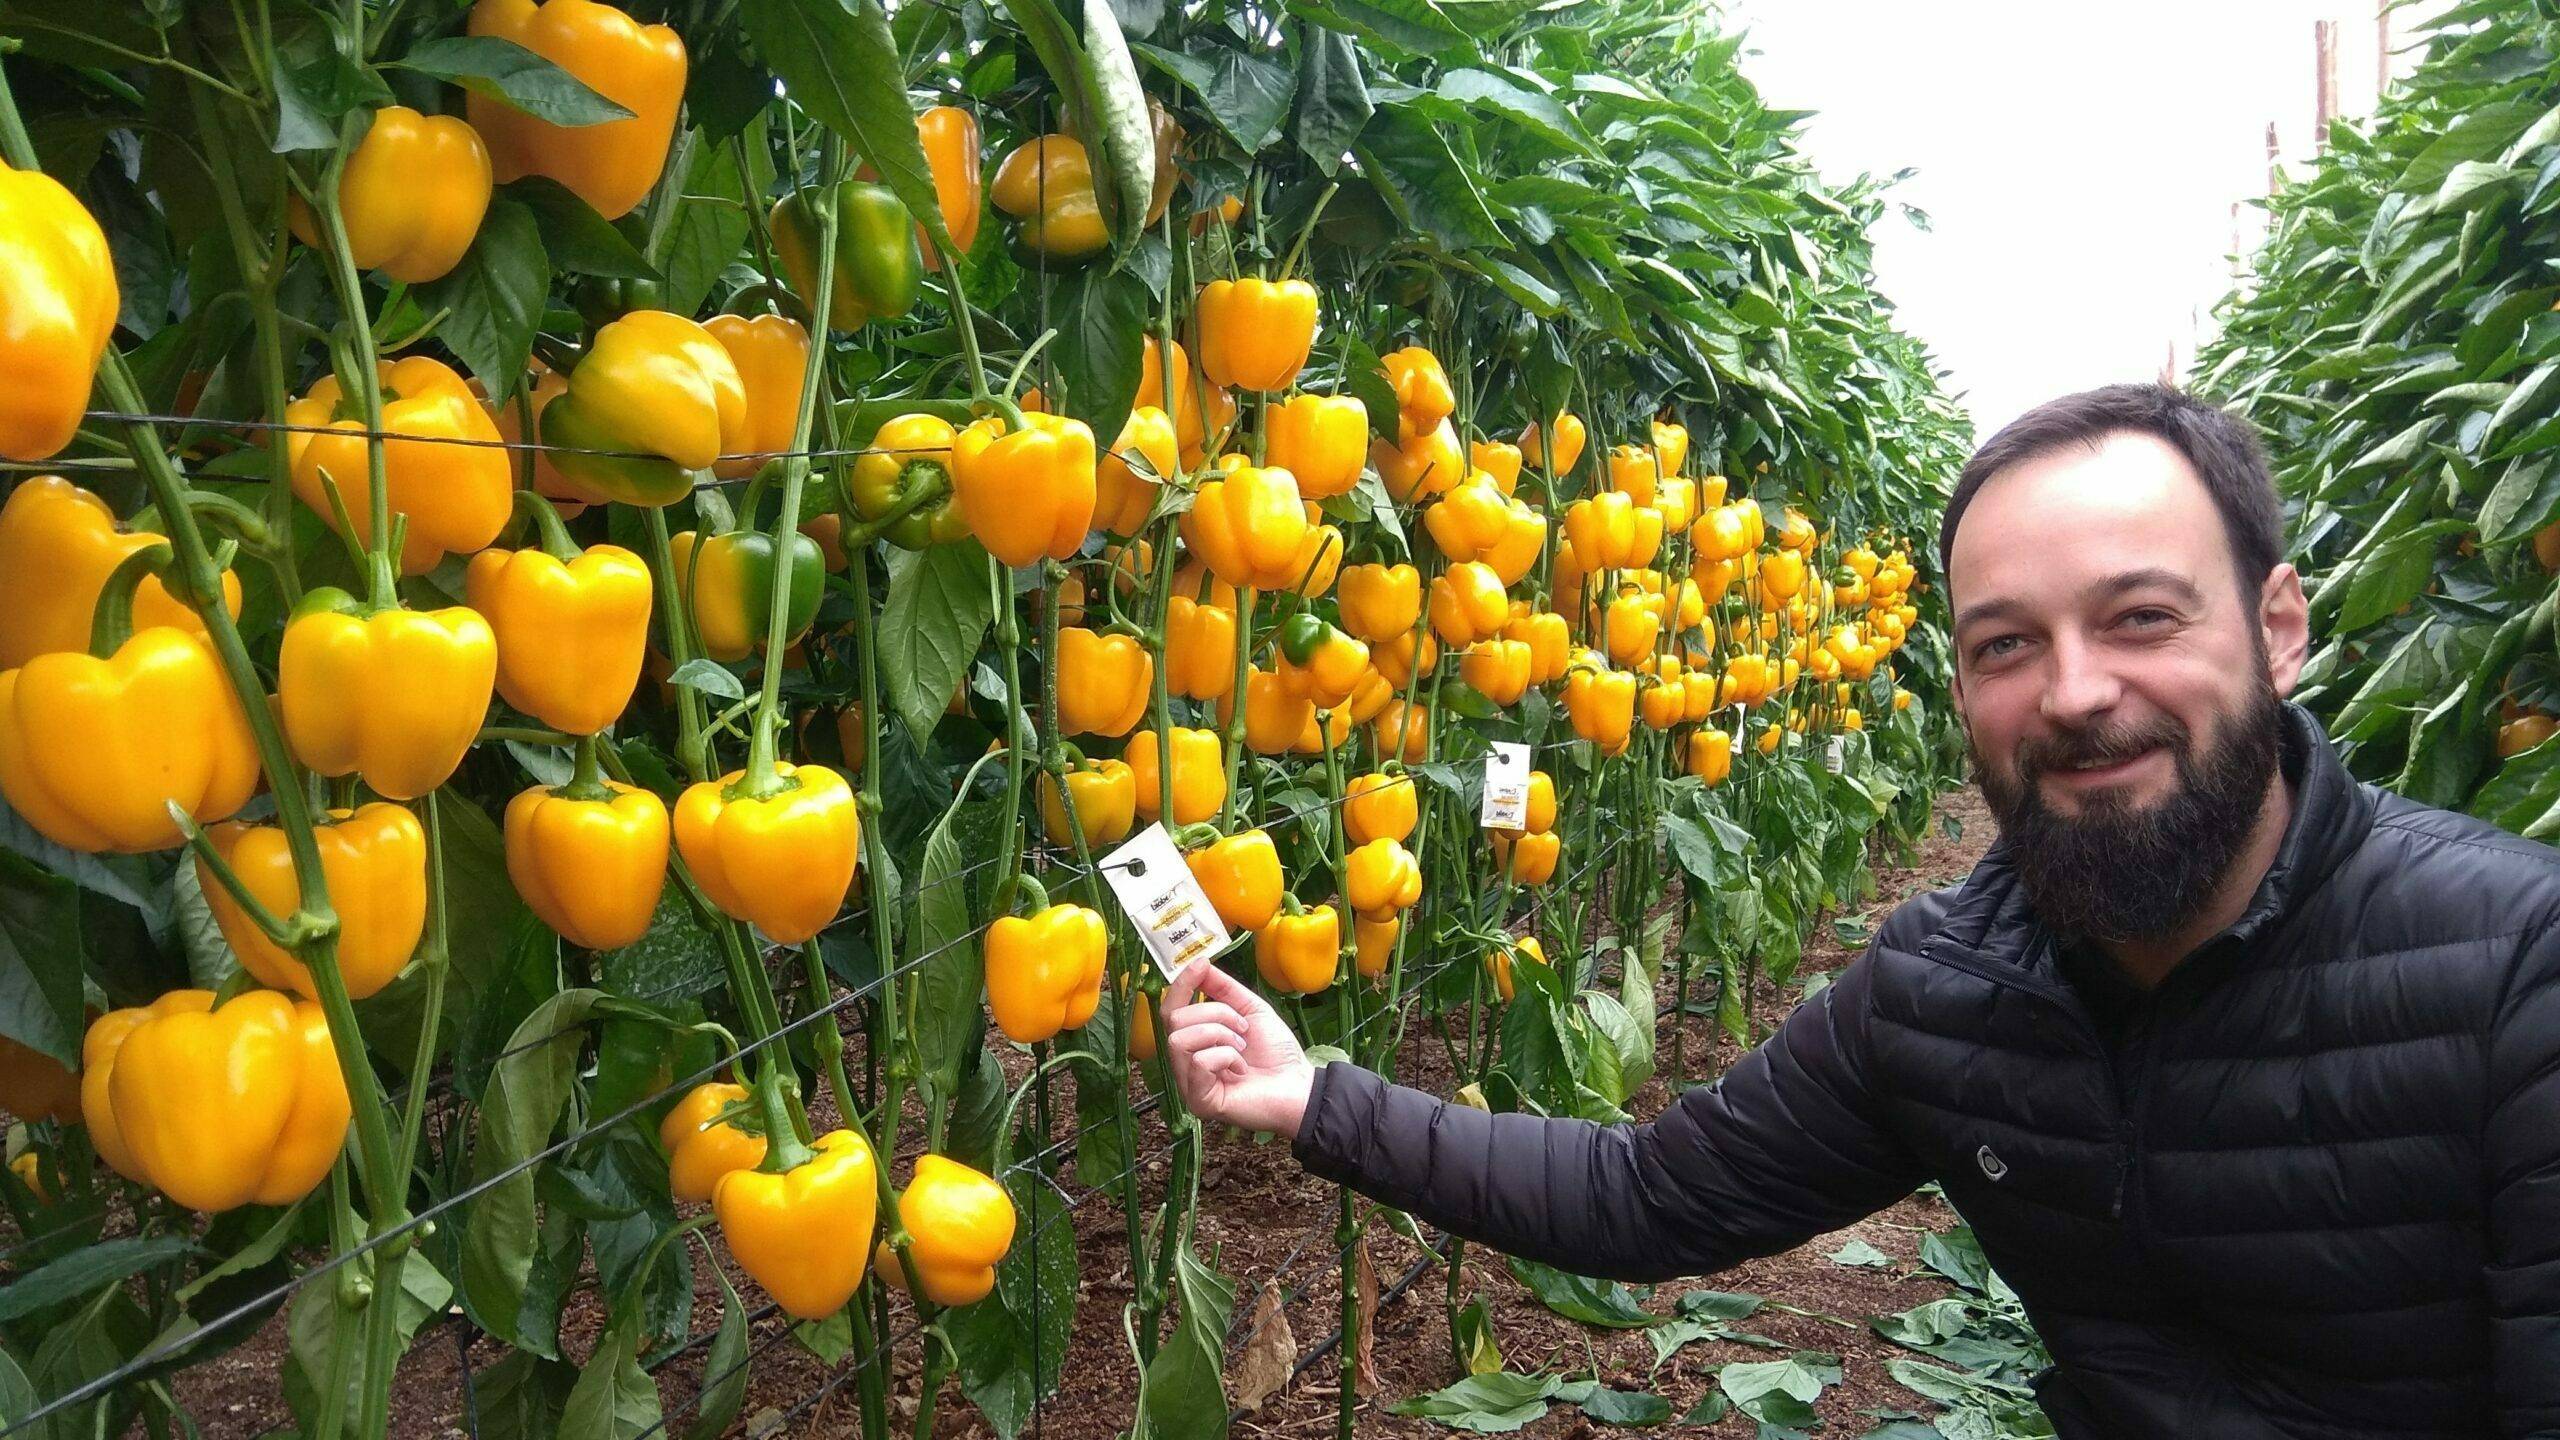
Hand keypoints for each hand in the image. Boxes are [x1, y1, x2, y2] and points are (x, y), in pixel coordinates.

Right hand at [1162, 954, 1316, 1139]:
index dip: (1182, 985)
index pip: (1170, 1010)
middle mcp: (1185, 1063)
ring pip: (1180, 1039)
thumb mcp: (1250, 1009)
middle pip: (1174, 1020)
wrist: (1299, 1084)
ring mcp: (1189, 1084)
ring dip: (1220, 1034)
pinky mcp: (1199, 1102)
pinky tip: (1241, 1069)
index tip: (1201, 964)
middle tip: (1243, 1028)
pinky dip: (1226, 1057)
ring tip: (1241, 1048)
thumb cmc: (1276, 1052)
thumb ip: (1223, 988)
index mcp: (1194, 1042)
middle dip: (1215, 1013)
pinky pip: (1198, 1062)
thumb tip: (1199, 964)